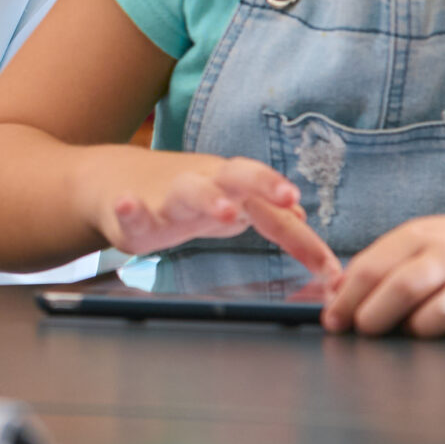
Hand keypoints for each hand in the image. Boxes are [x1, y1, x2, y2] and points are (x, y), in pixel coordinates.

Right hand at [84, 151, 342, 281]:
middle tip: (289, 198)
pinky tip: (126, 203)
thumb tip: (301, 218)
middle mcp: (205, 183)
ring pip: (191, 191)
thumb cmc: (180, 195)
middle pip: (239, 175)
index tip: (330, 269)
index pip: (275, 210)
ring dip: (211, 199)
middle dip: (265, 183)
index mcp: (232, 186)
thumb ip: (262, 215)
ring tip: (227, 214)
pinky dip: (128, 206)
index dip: (303, 239)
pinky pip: (130, 208)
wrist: (114, 178)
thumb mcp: (227, 204)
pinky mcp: (133, 211)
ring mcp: (168, 195)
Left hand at [321, 214, 444, 335]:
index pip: (371, 269)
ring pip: (438, 311)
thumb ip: (374, 267)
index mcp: (415, 238)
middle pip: (402, 288)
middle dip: (375, 317)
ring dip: (417, 329)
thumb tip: (332, 295)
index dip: (347, 300)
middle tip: (365, 331)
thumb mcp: (408, 245)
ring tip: (412, 330)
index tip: (333, 322)